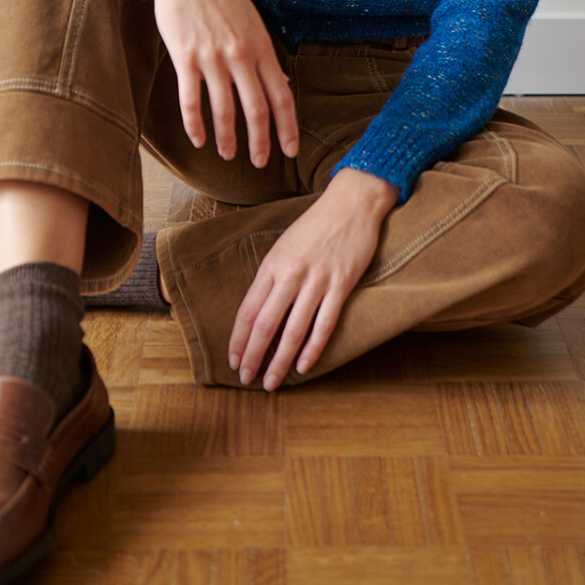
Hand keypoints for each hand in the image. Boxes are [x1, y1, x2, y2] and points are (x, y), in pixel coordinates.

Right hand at [133, 0, 297, 167]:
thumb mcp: (252, 20)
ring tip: (227, 154)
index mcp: (262, 46)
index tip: (291, 151)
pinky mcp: (185, 57)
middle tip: (261, 163)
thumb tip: (281, 80)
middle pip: (257, 108)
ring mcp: (212, 57)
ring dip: (227, 138)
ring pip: (224, 109)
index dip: (288, 127)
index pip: (282, 95)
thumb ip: (265, 53)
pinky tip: (198, 139)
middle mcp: (241, 54)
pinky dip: (195, 124)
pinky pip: (191, 99)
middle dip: (261, 141)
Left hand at [227, 167, 398, 390]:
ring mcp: (317, 280)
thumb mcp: (283, 246)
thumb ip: (271, 277)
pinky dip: (313, 349)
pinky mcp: (342, 284)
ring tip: (272, 381)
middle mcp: (290, 274)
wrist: (351, 203)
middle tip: (247, 379)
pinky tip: (303, 366)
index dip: (239, 340)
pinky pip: (324, 323)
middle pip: (265, 324)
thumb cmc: (315, 225)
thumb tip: (258, 312)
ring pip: (293, 330)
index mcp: (272, 264)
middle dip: (253, 356)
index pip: (248, 310)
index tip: (233, 360)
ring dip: (280, 361)